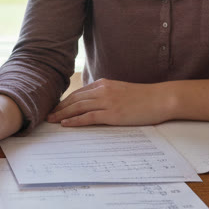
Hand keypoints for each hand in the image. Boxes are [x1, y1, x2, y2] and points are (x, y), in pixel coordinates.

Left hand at [46, 78, 168, 126]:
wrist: (160, 99)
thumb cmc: (144, 97)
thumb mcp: (121, 91)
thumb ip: (107, 94)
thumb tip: (94, 103)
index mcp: (104, 84)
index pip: (78, 93)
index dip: (65, 101)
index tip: (55, 108)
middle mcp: (103, 90)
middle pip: (74, 99)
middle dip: (59, 108)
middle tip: (48, 115)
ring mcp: (107, 101)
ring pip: (78, 107)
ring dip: (62, 114)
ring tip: (52, 121)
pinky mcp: (112, 113)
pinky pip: (88, 117)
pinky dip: (75, 120)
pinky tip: (66, 124)